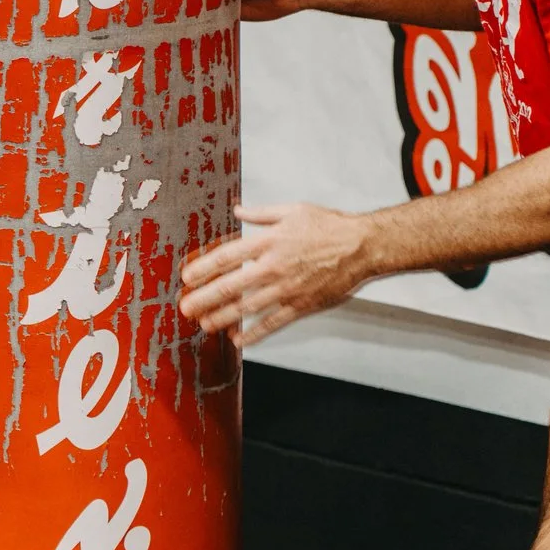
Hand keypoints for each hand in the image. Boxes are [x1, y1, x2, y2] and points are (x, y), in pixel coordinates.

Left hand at [178, 203, 370, 347]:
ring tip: (204, 325)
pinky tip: (239, 340)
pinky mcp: (301, 305)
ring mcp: (287, 289)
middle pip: (232, 285)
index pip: (228, 256)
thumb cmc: (330, 227)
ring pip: (248, 308)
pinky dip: (255, 333)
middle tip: (186, 308)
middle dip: (205, 298)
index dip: (204, 268)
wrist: (362, 247)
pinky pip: (274, 322)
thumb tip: (239, 210)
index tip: (188, 277)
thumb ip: (262, 213)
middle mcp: (274, 267)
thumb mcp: (294, 210)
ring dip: (223, 318)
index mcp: (269, 241)